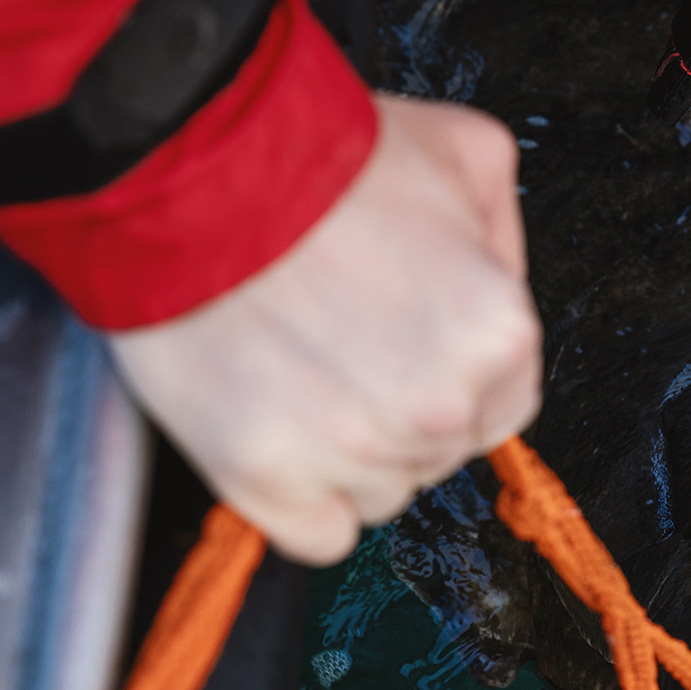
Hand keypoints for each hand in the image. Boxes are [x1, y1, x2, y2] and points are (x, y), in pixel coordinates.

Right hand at [108, 94, 540, 564]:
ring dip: (349, 452)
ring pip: (381, 494)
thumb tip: (501, 285)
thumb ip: (503, 239)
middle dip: (402, 409)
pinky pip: (321, 536)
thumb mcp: (467, 152)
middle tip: (341, 342)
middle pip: (441, 452)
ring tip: (297, 368)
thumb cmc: (318, 153)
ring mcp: (352, 450)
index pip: (504, 407)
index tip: (406, 344)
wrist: (186, 164)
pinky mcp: (267, 476)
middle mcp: (439, 409)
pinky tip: (280, 432)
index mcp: (500, 338)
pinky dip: (302, 501)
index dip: (456, 377)